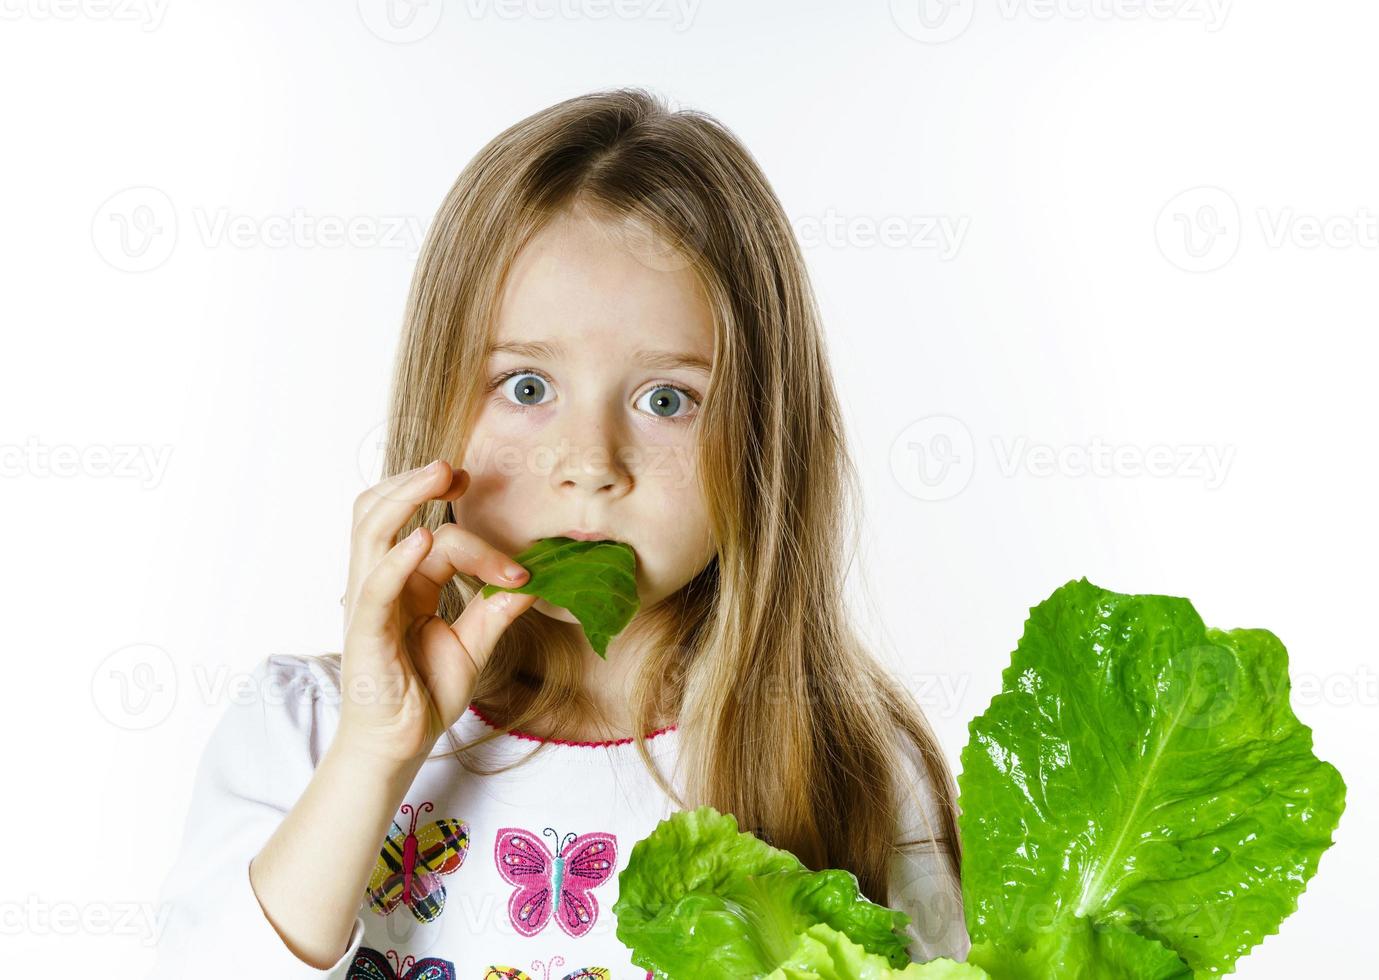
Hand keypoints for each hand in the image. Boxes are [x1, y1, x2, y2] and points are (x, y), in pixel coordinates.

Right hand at [335, 459, 536, 765]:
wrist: (398, 746)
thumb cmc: (424, 695)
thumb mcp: (472, 647)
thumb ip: (495, 611)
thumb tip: (534, 582)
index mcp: (406, 583)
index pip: (439, 542)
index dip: (482, 546)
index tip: (523, 566)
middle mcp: (381, 583)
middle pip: (383, 513)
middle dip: (415, 483)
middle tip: (455, 469)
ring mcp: (367, 603)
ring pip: (372, 531)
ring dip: (404, 496)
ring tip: (438, 475)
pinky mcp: (363, 632)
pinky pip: (375, 586)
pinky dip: (397, 559)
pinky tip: (421, 539)